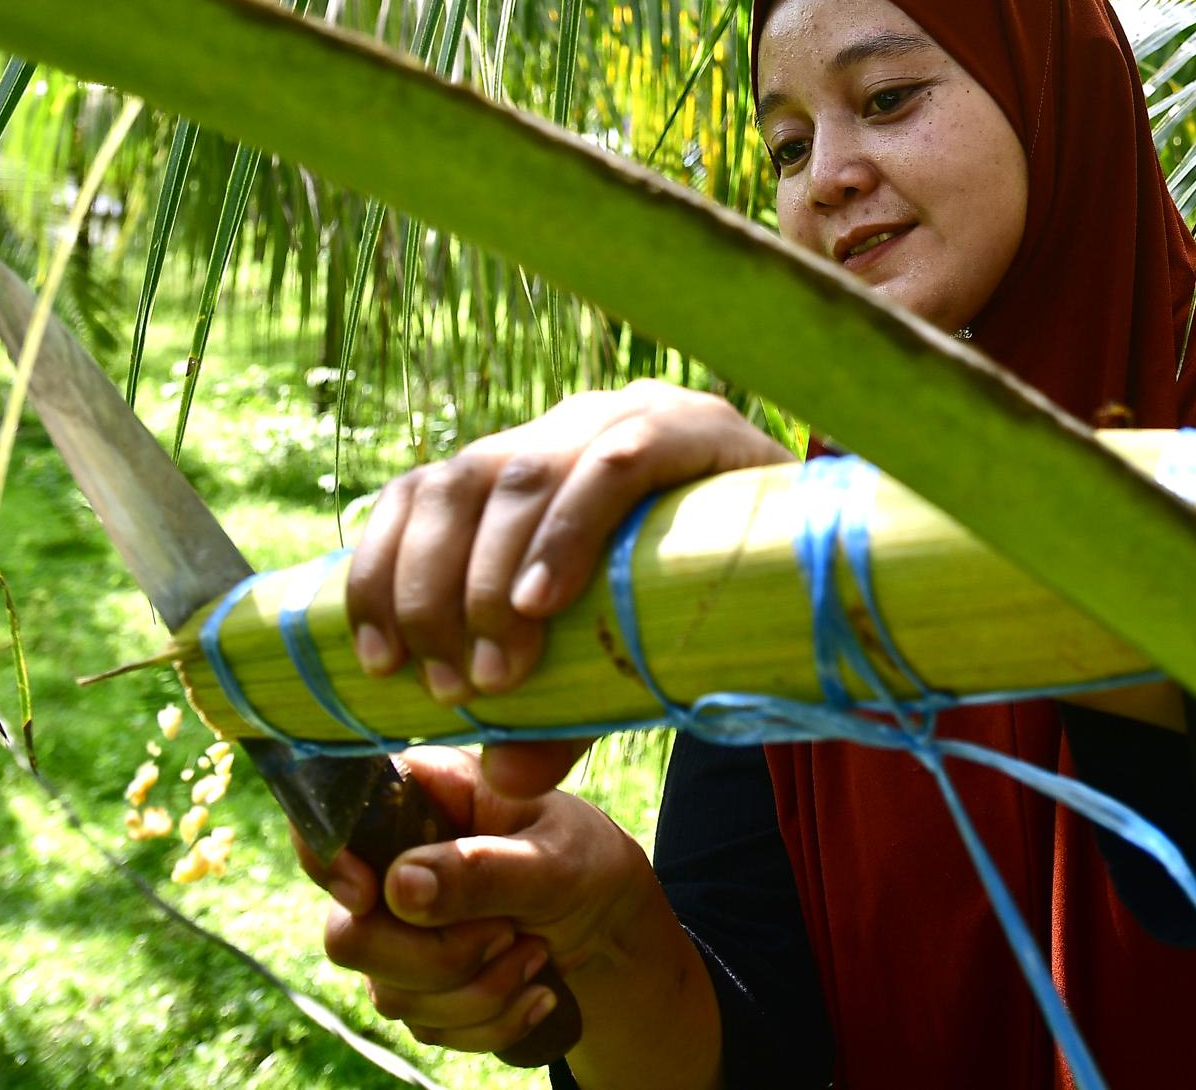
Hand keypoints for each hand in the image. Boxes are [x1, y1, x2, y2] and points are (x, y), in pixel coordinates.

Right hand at [296, 747, 669, 1058]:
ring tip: (537, 953)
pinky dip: (492, 1020)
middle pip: (348, 936)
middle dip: (440, 955)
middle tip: (508, 930)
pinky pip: (429, 1029)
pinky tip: (538, 991)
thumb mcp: (554, 857)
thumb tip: (396, 887)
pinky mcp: (416, 987)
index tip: (369, 894)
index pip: (331, 818)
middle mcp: (391, 866)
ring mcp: (395, 932)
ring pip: (390, 995)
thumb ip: (481, 869)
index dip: (328, 860)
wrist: (608, 923)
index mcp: (420, 799)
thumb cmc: (583, 861)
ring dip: (479, 989)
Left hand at [346, 381, 789, 793]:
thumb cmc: (696, 598)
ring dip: (492, 577)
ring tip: (501, 670)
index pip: (419, 491)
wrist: (821, 551)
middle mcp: (566, 425)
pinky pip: (615, 464)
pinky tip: (544, 601)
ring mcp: (631, 415)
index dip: (380, 569)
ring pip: (524, 473)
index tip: (375, 661)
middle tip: (452, 686)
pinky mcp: (697, 426)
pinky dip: (567, 533)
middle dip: (433, 591)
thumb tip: (500, 781)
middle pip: (459, 483)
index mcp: (526, 464)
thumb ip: (555, 709)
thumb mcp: (608, 657)